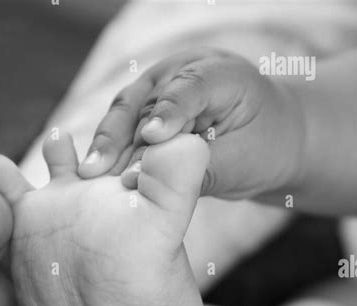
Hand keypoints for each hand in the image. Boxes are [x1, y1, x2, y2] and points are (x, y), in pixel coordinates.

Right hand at [78, 48, 302, 199]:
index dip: (168, 112)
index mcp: (221, 74)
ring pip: (125, 112)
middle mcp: (184, 71)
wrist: (268, 139)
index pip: (190, 88)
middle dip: (121, 137)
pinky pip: (122, 126)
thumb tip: (152, 183)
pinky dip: (108, 150)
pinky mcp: (146, 107)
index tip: (151, 137)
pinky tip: (91, 174)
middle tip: (101, 169)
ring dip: (105, 144)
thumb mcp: (244, 162)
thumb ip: (203, 170)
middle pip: (145, 100)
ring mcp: (161, 86)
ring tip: (88, 175)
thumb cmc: (263, 147)